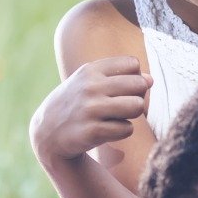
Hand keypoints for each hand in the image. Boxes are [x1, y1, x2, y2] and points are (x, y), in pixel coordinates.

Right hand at [30, 57, 150, 163]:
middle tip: (124, 105)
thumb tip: (151, 80)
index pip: (132, 64)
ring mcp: (91, 109)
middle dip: (138, 96)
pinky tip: (109, 131)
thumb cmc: (75, 104)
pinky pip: (127, 129)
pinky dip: (123, 131)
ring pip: (137, 106)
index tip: (123, 88)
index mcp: (90, 70)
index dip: (134, 77)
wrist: (46, 133)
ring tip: (119, 117)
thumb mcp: (89, 83)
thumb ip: (120, 77)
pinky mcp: (93, 132)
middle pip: (139, 85)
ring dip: (133, 114)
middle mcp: (90, 87)